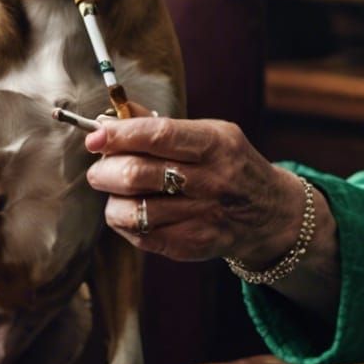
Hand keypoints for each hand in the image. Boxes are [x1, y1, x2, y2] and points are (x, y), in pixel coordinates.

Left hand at [82, 114, 306, 264]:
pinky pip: (138, 235)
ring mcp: (201, 216)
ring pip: (131, 210)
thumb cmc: (230, 165)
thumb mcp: (211, 133)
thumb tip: (110, 119)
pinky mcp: (191, 244)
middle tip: (100, 168)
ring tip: (118, 192)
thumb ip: (162, 125)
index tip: (94, 137)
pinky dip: (125, 222)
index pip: (158, 135)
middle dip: (104, 170)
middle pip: (136, 174)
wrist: (269, 212)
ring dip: (112, 200)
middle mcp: (210, 180)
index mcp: (215, 144)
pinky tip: (134, 211)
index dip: (120, 135)